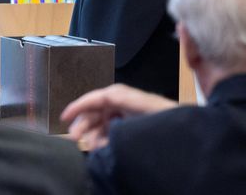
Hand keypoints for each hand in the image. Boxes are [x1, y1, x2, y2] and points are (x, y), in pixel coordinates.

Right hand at [60, 83, 177, 150]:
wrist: (182, 129)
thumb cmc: (162, 118)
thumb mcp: (135, 118)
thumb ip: (114, 125)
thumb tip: (95, 138)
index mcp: (123, 96)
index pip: (97, 97)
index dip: (78, 106)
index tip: (64, 118)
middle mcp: (124, 101)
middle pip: (97, 111)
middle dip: (84, 125)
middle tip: (75, 140)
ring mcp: (127, 112)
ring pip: (102, 122)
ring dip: (94, 135)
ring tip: (92, 148)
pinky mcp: (132, 123)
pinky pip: (112, 129)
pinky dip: (104, 138)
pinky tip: (102, 149)